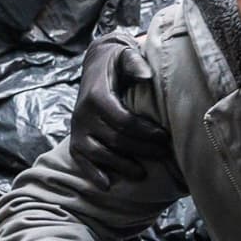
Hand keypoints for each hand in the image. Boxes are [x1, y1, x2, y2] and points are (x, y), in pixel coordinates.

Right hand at [70, 34, 171, 188]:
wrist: (95, 65)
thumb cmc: (117, 63)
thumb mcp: (125, 55)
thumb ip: (135, 63)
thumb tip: (147, 75)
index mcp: (97, 96)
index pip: (124, 121)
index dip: (146, 133)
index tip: (166, 137)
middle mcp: (83, 114)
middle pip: (116, 140)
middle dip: (142, 150)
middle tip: (163, 154)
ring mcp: (77, 129)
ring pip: (100, 154)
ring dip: (122, 166)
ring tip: (142, 173)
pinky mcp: (74, 139)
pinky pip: (81, 160)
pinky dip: (93, 174)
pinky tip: (107, 185)